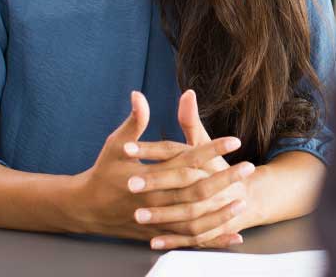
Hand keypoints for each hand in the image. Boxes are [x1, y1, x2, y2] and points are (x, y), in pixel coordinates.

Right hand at [67, 91, 244, 239]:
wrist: (85, 208)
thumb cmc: (103, 172)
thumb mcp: (116, 145)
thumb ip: (134, 122)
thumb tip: (139, 95)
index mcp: (147, 175)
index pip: (186, 160)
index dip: (211, 149)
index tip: (234, 141)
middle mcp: (154, 200)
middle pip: (196, 189)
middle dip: (224, 178)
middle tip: (249, 167)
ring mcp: (156, 221)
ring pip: (195, 219)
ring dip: (221, 210)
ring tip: (244, 199)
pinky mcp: (158, 235)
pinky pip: (189, 240)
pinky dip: (212, 239)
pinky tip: (233, 235)